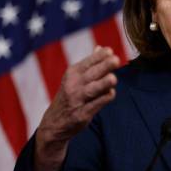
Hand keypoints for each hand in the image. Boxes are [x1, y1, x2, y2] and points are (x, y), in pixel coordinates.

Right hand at [33, 46, 119, 170]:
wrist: (54, 123)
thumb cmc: (70, 96)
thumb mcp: (74, 78)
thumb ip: (90, 64)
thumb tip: (102, 47)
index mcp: (72, 73)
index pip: (88, 62)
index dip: (99, 56)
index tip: (110, 51)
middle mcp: (73, 85)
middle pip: (92, 74)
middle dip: (104, 67)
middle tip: (116, 60)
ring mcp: (77, 100)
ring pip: (92, 89)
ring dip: (103, 84)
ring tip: (114, 78)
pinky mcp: (81, 114)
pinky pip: (95, 105)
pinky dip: (104, 99)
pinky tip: (111, 93)